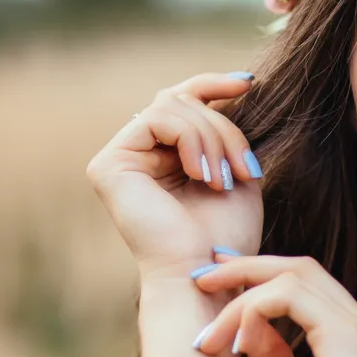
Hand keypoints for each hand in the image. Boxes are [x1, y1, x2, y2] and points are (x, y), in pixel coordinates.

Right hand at [85, 73, 264, 279]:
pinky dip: (191, 140)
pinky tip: (202, 175)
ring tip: (226, 180)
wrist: (204, 275)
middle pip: (182, 100)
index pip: (182, 100)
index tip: (249, 83)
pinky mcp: (108, 165)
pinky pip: (156, 119)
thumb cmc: (225, 236)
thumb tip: (237, 81)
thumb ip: (225, 131)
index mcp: (164, 155)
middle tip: (244, 170)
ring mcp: (119, 158)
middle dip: (223, 128)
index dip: (213, 84)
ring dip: (212, 138)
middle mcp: (136, 154)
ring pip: (172, 107)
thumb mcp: (234, 170)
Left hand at [190, 254, 356, 356]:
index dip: (259, 277)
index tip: (217, 286)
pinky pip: (291, 297)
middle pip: (298, 269)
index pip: (305, 286)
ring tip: (208, 327)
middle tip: (200, 278)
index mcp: (352, 340)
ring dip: (242, 291)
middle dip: (245, 268)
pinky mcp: (348, 338)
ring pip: (293, 276)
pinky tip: (234, 341)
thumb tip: (248, 335)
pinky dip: (255, 308)